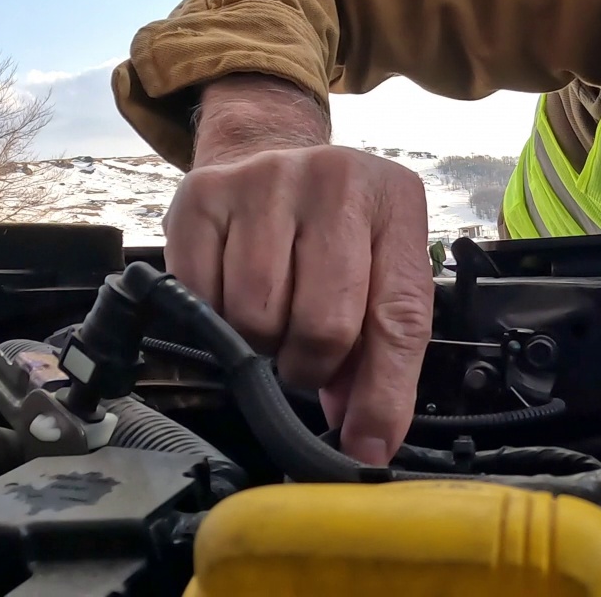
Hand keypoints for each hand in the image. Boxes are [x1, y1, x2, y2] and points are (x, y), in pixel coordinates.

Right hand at [163, 75, 433, 465]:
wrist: (267, 154)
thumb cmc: (335, 229)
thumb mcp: (378, 271)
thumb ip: (380, 354)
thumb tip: (364, 440)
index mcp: (396, 203)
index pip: (399, 317)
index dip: (383, 394)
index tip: (367, 445)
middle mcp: (336, 181)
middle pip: (322, 324)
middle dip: (310, 364)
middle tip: (305, 354)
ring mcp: (265, 181)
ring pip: (256, 317)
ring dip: (261, 341)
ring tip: (273, 315)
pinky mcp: (202, 195)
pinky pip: (202, 298)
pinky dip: (216, 315)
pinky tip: (234, 289)